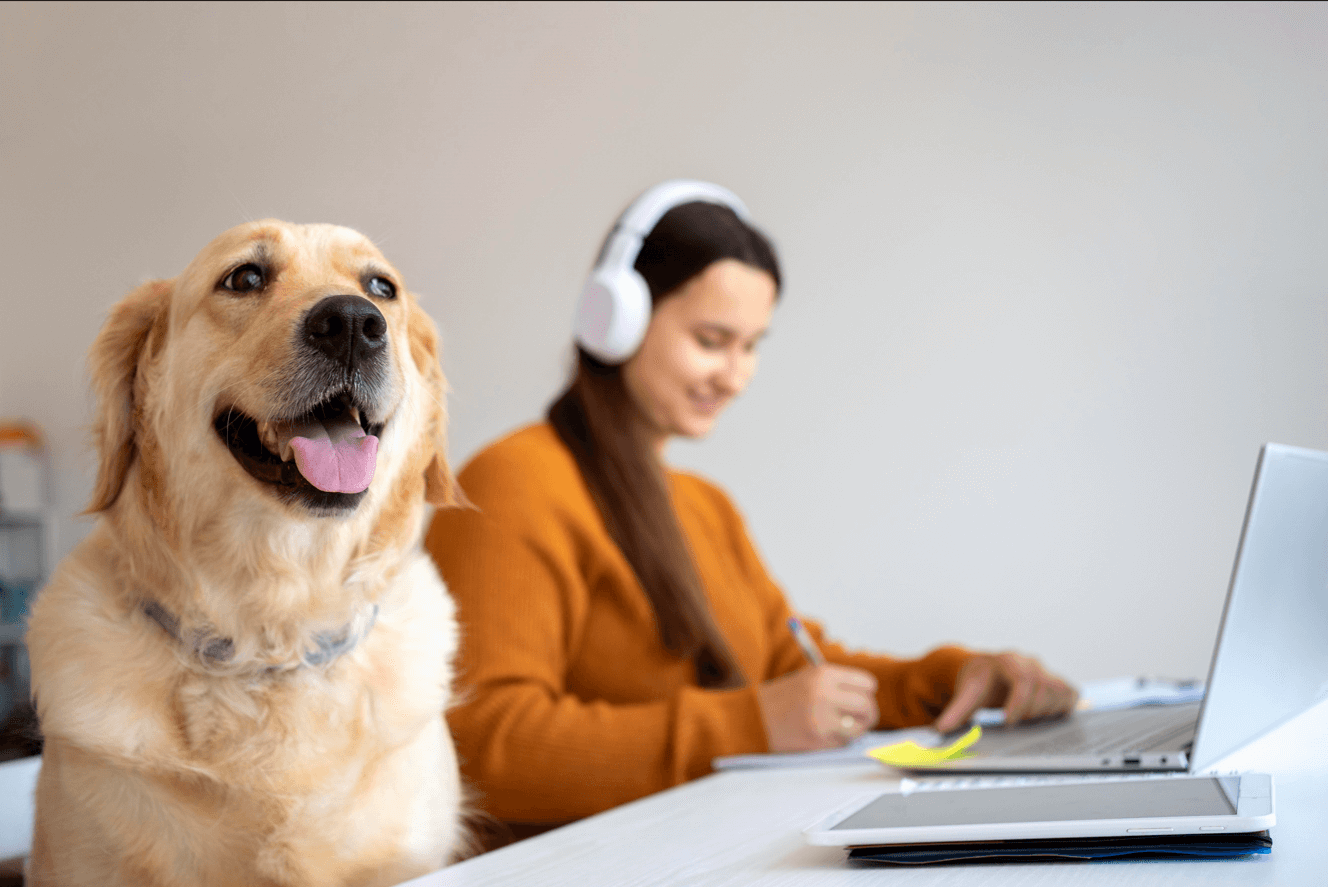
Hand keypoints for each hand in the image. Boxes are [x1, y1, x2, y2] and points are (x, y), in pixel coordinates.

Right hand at [756, 665, 878, 752]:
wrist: (752, 718)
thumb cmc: (782, 699)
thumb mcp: (807, 678)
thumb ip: (836, 684)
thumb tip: (868, 697)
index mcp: (823, 674)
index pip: (866, 684)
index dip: (866, 693)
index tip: (860, 699)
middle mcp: (824, 693)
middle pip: (867, 706)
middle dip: (866, 715)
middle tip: (859, 719)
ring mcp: (821, 718)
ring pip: (858, 728)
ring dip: (854, 731)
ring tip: (841, 728)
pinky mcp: (816, 739)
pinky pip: (843, 743)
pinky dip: (839, 741)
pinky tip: (825, 735)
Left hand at [933, 651, 1077, 733]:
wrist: (987, 671)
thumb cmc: (978, 681)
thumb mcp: (966, 693)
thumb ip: (955, 712)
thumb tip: (941, 729)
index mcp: (1007, 661)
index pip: (1022, 679)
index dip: (1019, 703)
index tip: (1007, 722)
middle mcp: (1030, 663)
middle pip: (1043, 686)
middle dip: (1030, 710)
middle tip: (1014, 722)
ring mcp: (1045, 671)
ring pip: (1059, 691)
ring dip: (1045, 710)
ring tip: (1025, 717)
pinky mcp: (1057, 682)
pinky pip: (1070, 694)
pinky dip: (1062, 707)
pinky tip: (1045, 715)